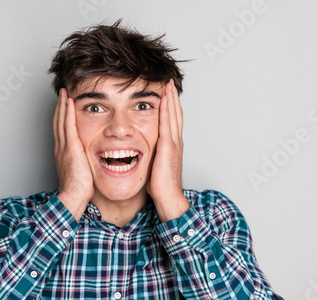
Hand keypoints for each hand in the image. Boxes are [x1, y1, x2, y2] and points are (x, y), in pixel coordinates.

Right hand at [53, 88, 93, 220]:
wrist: (73, 196)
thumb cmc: (79, 191)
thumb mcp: (82, 174)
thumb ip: (84, 165)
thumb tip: (91, 165)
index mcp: (63, 154)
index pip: (62, 132)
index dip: (63, 118)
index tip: (65, 108)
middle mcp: (61, 148)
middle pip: (59, 123)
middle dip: (61, 108)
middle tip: (62, 95)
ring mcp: (64, 147)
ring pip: (62, 121)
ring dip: (63, 105)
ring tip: (65, 93)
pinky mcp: (71, 148)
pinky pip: (69, 125)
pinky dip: (68, 112)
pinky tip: (70, 101)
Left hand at [147, 80, 189, 221]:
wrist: (168, 198)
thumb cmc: (161, 187)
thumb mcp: (155, 167)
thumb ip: (151, 156)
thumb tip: (141, 153)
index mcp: (172, 147)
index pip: (172, 122)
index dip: (171, 107)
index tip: (167, 95)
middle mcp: (175, 142)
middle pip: (175, 115)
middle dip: (173, 98)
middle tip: (170, 83)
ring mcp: (173, 144)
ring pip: (173, 116)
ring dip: (171, 99)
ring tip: (169, 85)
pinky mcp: (168, 147)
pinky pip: (167, 124)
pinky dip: (167, 110)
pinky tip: (164, 99)